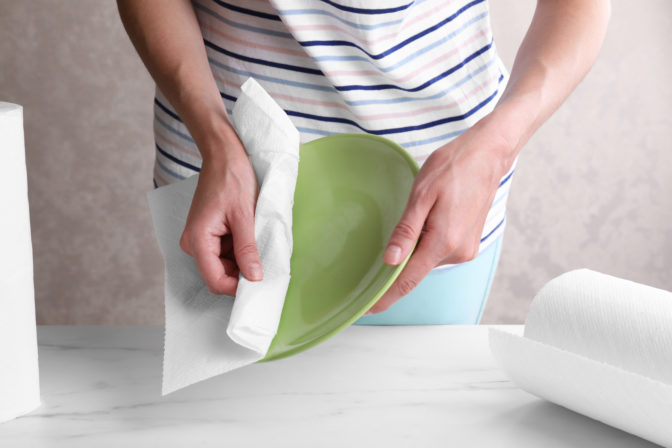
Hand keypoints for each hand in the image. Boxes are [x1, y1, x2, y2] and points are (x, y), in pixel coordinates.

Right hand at [179, 132, 262, 295]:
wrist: (224, 155)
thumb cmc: (232, 178)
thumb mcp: (245, 216)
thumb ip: (248, 249)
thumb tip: (254, 277)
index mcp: (197, 240)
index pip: (215, 281)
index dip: (238, 287)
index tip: (260, 283)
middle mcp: (193, 243)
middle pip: (219, 275)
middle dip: (242, 272)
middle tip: (264, 261)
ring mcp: (200, 239)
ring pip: (224, 265)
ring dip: (243, 259)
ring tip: (256, 238)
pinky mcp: (208, 234)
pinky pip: (225, 252)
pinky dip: (240, 249)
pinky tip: (250, 234)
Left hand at [367, 118, 513, 313]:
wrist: (487, 154)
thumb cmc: (454, 167)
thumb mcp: (422, 195)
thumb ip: (406, 231)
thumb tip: (390, 260)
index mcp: (443, 242)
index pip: (408, 280)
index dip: (386, 297)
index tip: (368, 309)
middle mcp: (458, 252)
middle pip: (416, 270)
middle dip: (397, 264)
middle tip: (383, 243)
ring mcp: (466, 249)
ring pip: (427, 259)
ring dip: (414, 248)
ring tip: (417, 215)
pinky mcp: (468, 243)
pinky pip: (438, 251)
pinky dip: (427, 244)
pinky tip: (428, 220)